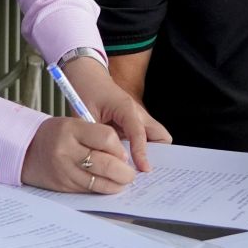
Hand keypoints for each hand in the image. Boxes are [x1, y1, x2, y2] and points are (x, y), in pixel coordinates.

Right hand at [20, 117, 135, 192]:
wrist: (25, 150)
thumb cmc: (57, 134)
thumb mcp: (74, 124)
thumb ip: (97, 135)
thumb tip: (124, 155)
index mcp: (71, 128)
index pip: (107, 137)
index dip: (120, 148)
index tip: (125, 153)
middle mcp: (66, 150)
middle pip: (105, 163)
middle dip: (124, 171)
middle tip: (131, 173)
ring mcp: (63, 170)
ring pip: (98, 181)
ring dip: (116, 184)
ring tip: (124, 181)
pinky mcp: (62, 185)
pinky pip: (87, 190)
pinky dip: (102, 189)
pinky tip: (109, 186)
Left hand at [62, 56, 171, 171]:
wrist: (88, 77)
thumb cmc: (87, 92)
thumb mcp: (86, 116)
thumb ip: (95, 137)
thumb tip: (104, 160)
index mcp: (127, 108)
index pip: (139, 133)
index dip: (141, 153)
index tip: (143, 170)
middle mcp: (138, 113)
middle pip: (161, 135)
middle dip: (158, 153)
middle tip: (144, 170)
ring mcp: (138, 118)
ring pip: (156, 138)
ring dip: (151, 153)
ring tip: (137, 169)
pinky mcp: (134, 123)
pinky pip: (145, 139)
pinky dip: (142, 151)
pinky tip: (130, 162)